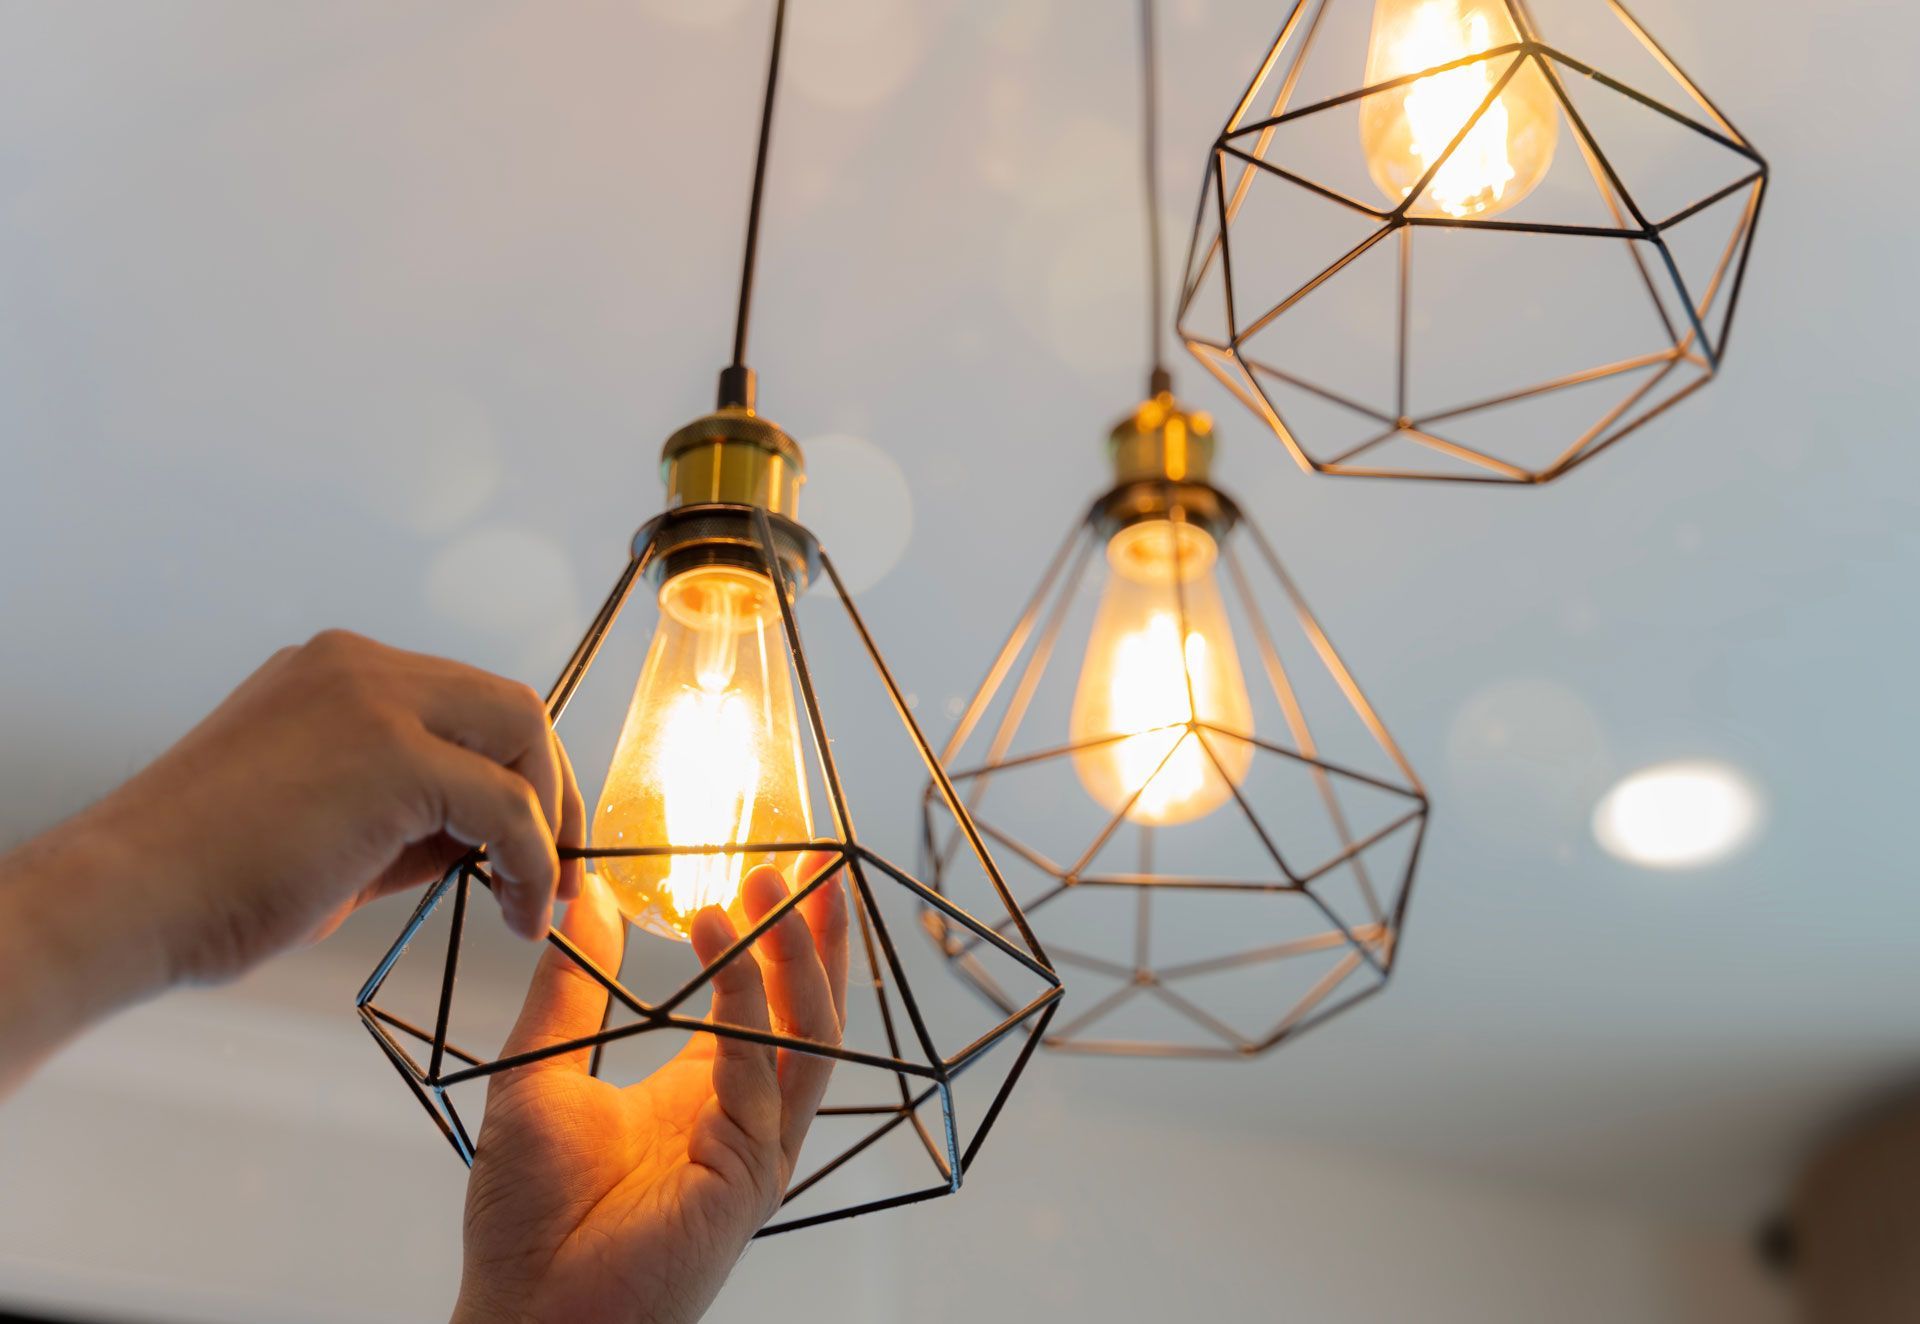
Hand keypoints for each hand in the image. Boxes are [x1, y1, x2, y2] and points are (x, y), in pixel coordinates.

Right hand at [0, 630, 581, 1053]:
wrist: (125, 902)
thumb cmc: (208, 881)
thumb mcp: (334, 828)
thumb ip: (415, 817)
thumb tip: (493, 841)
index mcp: (338, 674)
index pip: (466, 704)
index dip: (516, 771)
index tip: (535, 840)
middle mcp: (359, 667)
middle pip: (510, 706)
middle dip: (552, 788)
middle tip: (561, 868)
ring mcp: (375, 700)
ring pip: (521, 737)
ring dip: (549, 824)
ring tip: (541, 899)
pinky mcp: (392, 756)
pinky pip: (506, 805)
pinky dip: (533, 862)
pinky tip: (521, 913)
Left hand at [454, 854, 848, 1323]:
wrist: (523, 1310)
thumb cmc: (527, 1216)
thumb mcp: (538, 1072)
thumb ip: (569, 989)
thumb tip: (585, 900)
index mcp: (704, 1092)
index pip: (762, 1000)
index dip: (775, 935)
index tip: (775, 867)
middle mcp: (744, 1116)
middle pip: (808, 1011)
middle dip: (813, 934)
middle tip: (806, 860)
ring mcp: (756, 1148)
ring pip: (808, 1038)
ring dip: (797, 958)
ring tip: (773, 888)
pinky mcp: (748, 1176)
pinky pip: (760, 1076)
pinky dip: (746, 1006)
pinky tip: (722, 948)